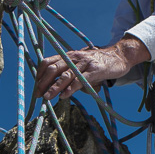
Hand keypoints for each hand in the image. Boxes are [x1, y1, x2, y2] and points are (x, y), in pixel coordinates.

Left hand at [33, 36, 149, 100]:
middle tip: (38, 95)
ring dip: (54, 87)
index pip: (47, 62)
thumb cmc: (97, 64)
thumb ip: (69, 75)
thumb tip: (57, 90)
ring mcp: (84, 63)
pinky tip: (65, 96)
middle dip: (43, 83)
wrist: (119, 56)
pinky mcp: (95, 70)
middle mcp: (73, 57)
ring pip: (65, 75)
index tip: (36, 88)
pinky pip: (80, 80)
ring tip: (48, 97)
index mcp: (67, 56)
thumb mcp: (80, 66)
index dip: (39, 75)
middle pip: (53, 69)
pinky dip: (71, 88)